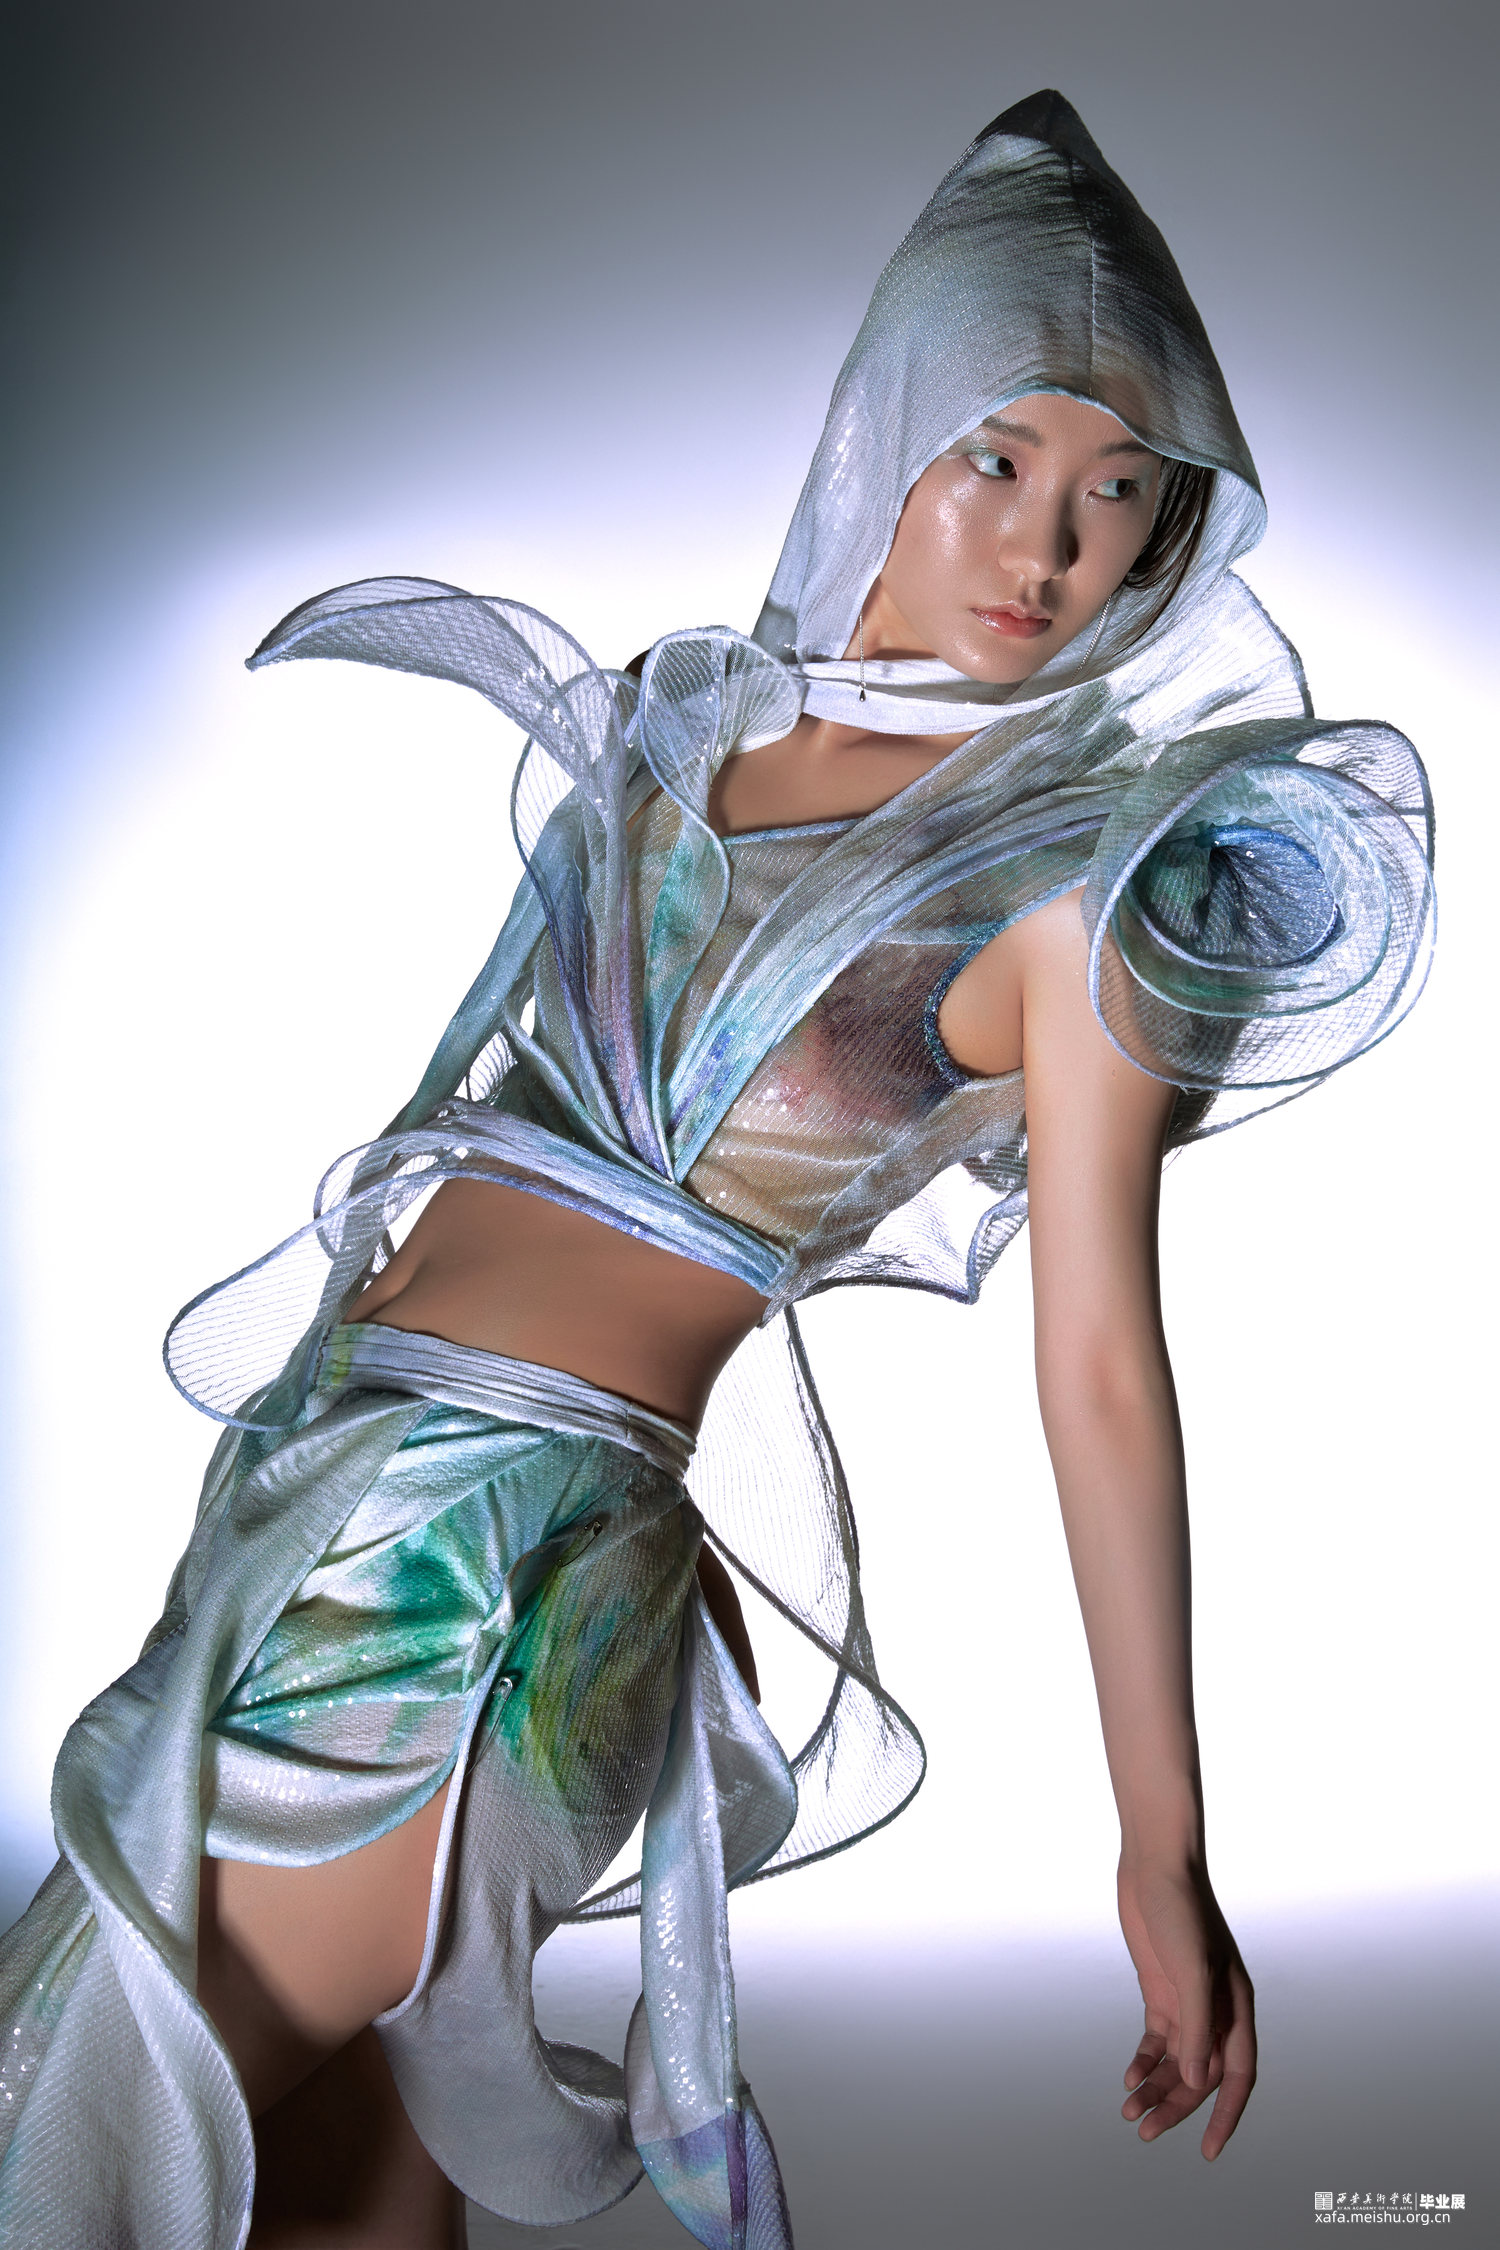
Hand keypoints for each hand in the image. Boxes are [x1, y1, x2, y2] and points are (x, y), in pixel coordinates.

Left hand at [1115, 1854, 1255, 2158]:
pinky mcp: (1160, 1991)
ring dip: (1155, 2088)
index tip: (1209, 2152)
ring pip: (1176, 2062)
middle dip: (1176, 2107)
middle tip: (1145, 2133)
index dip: (1225, 2116)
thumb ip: (1197, 2029)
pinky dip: (1144, 2061)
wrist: (1154, 1866)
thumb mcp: (1191, 1971)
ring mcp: (1187, 2001)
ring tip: (1129, 2113)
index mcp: (1236, 2008)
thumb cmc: (1182, 1911)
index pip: (1238, 2077)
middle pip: (1201, 2076)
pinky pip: (1157, 2040)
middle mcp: (1216, 2010)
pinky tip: (1128, 2078)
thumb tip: (1199, 2083)